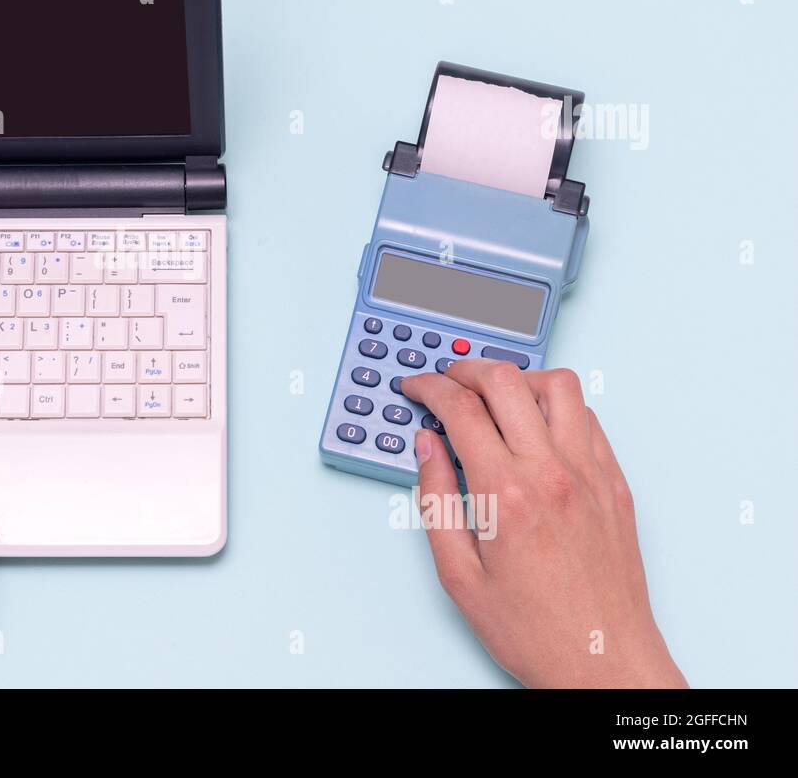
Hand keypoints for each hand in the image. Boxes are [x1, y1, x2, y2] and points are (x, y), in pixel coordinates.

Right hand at [402, 360, 685, 688]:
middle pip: (506, 382)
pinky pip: (589, 419)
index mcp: (506, 494)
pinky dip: (558, 407)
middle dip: (466, 370)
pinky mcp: (615, 483)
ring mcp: (591, 474)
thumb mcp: (458, 573)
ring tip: (495, 394)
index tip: (416, 388)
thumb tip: (426, 447)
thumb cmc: (534, 629)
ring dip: (519, 379)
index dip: (429, 388)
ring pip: (559, 386)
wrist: (602, 661)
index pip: (461, 409)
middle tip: (446, 381)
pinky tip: (537, 425)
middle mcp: (553, 473)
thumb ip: (435, 499)